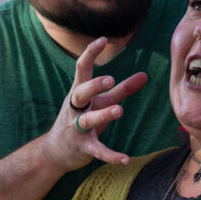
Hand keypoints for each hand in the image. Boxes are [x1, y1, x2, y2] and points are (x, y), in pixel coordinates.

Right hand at [44, 36, 148, 171]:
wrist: (55, 151)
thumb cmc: (82, 119)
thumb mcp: (101, 102)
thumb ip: (123, 89)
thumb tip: (145, 75)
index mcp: (79, 93)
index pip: (81, 69)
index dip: (90, 54)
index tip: (103, 40)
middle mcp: (75, 108)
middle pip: (80, 92)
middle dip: (93, 86)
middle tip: (110, 79)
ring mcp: (76, 128)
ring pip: (87, 120)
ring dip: (102, 115)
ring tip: (119, 110)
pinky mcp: (82, 148)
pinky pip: (97, 150)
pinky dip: (111, 155)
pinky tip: (126, 159)